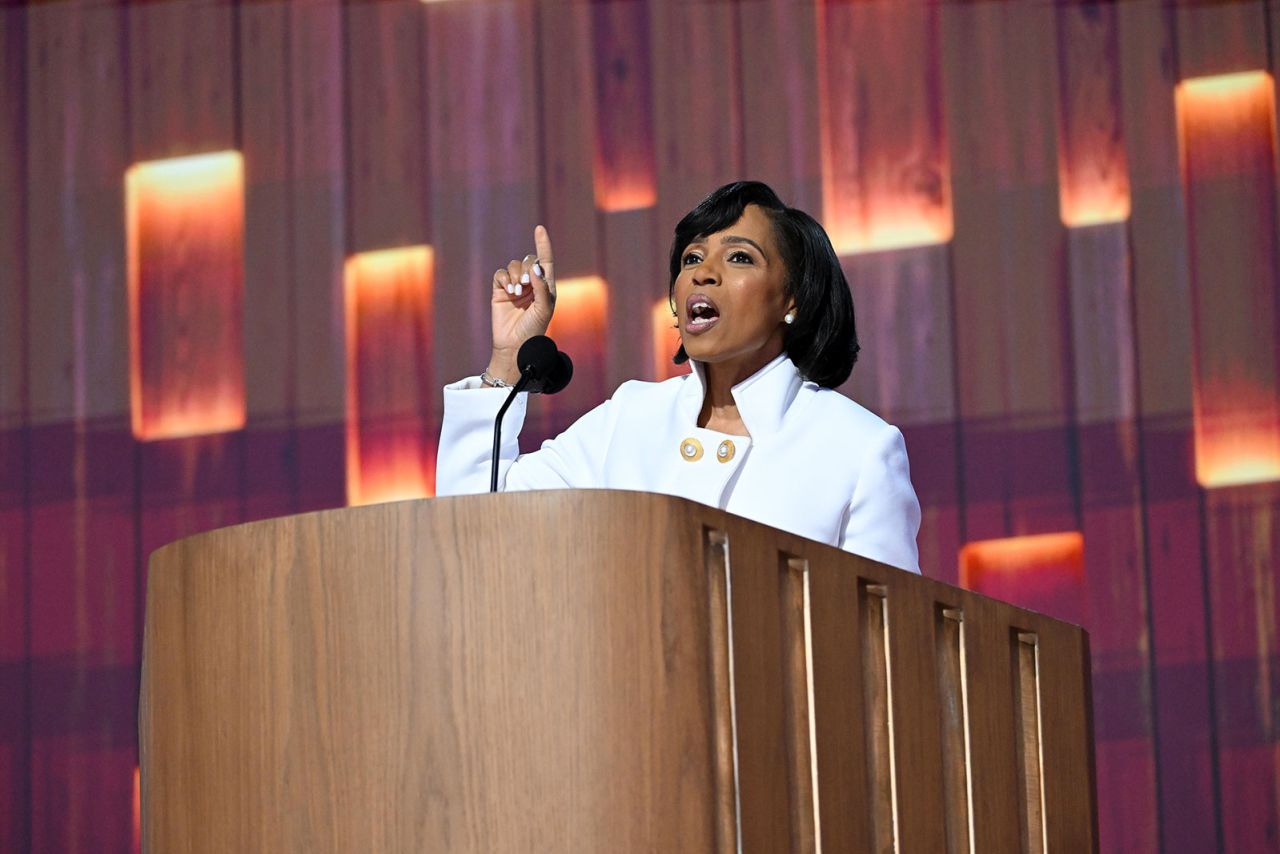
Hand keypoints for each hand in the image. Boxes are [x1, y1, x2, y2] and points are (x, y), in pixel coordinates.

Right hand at [487, 225, 555, 383]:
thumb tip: (536, 267)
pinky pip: (501, 275)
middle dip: (528, 268)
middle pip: (529, 260)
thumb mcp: (544, 308)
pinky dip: (505, 279)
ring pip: (514, 266)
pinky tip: (508, 291)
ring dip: (516, 275)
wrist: (515, 345)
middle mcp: (531, 283)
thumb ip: (542, 287)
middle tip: (527, 285)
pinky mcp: (500, 291)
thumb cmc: (534, 329)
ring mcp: (515, 286)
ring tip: (517, 292)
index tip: (539, 229)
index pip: (546, 260)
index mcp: (546, 286)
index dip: (543, 244)